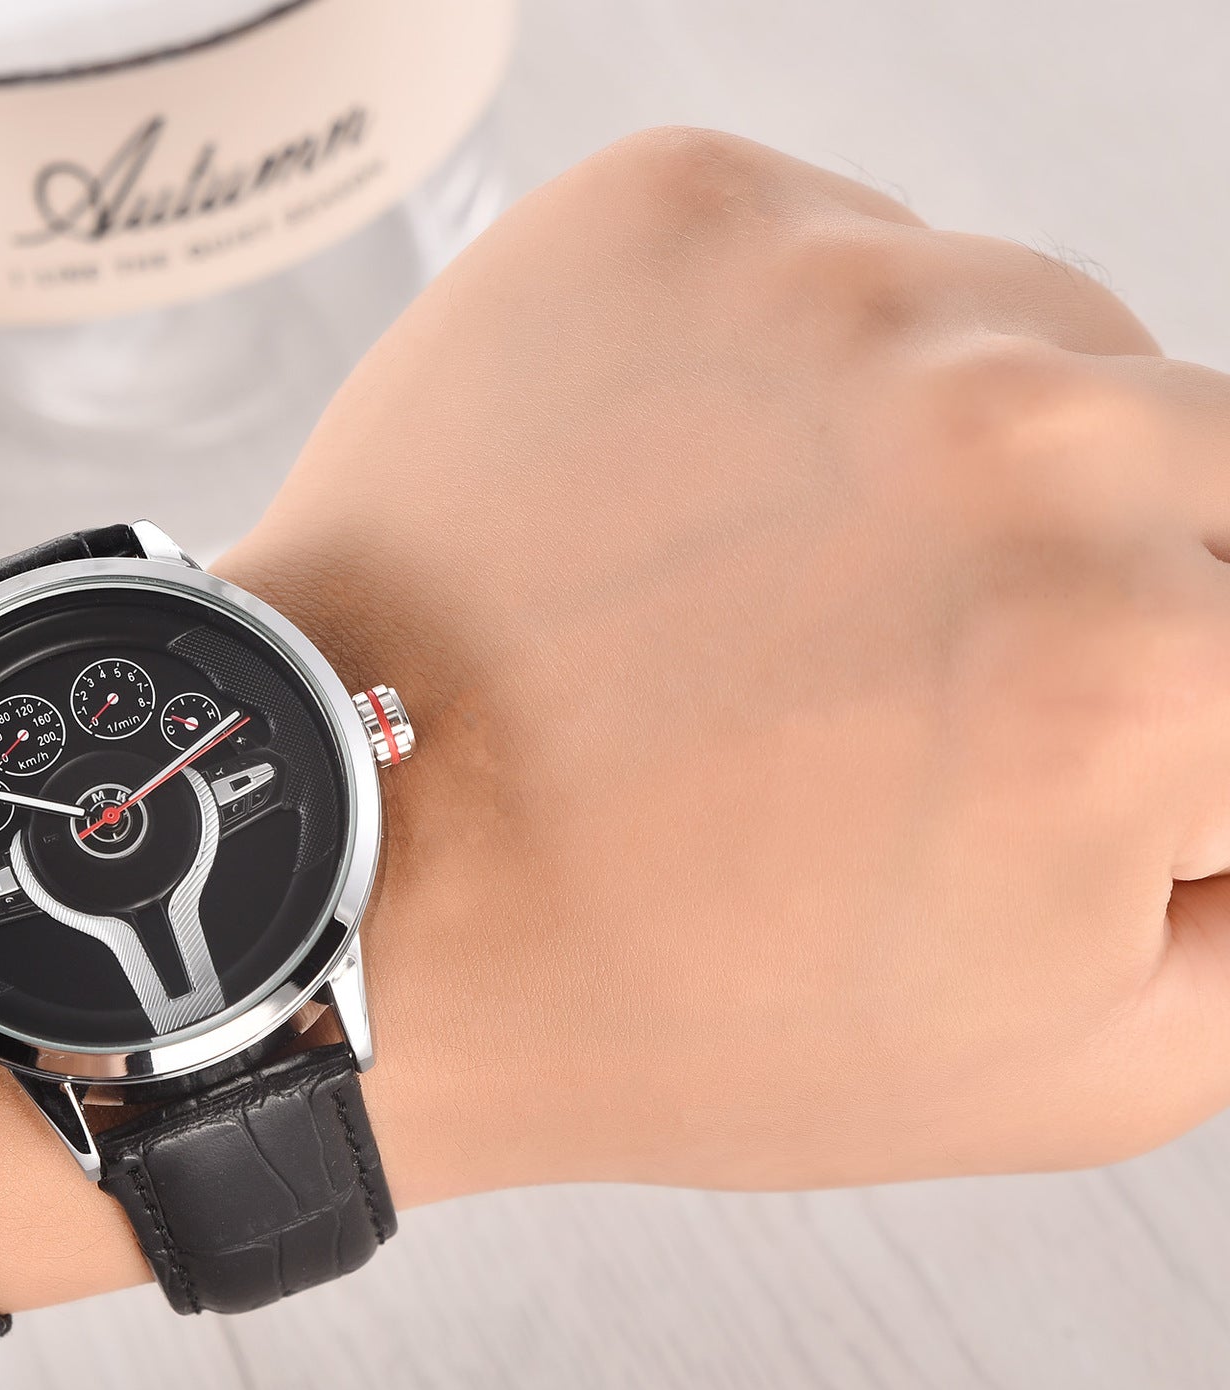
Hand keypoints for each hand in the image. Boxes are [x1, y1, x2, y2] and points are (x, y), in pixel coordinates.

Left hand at [0, 128, 1229, 1310]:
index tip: (1050, 753)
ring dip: (957, 460)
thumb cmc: (632, 987)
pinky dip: (803, 377)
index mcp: (1137, 660)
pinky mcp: (678, 217)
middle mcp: (1014, 434)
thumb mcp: (1051, 1071)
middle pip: (1199, 458)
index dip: (1176, 735)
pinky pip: (846, 263)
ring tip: (776, 603)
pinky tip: (694, 508)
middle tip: (921, 690)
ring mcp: (832, 295)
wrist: (346, 869)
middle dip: (1104, 585)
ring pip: (1029, 338)